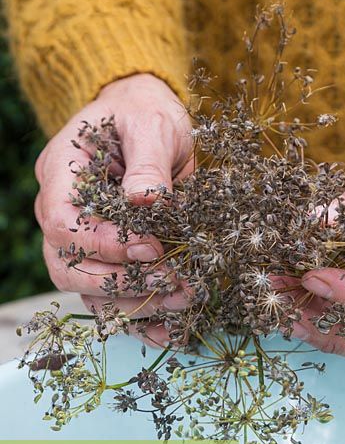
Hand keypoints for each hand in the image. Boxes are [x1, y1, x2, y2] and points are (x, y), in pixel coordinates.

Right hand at [35, 74, 191, 345]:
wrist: (146, 119)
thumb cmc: (144, 114)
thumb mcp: (150, 124)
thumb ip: (147, 163)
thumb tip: (145, 203)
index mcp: (61, 175)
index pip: (63, 225)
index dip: (104, 245)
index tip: (153, 249)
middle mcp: (61, 213)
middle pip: (67, 266)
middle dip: (121, 282)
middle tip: (175, 280)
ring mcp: (80, 240)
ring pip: (88, 291)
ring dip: (134, 304)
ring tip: (184, 301)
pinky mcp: (105, 258)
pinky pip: (110, 299)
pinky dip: (138, 318)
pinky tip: (168, 329)